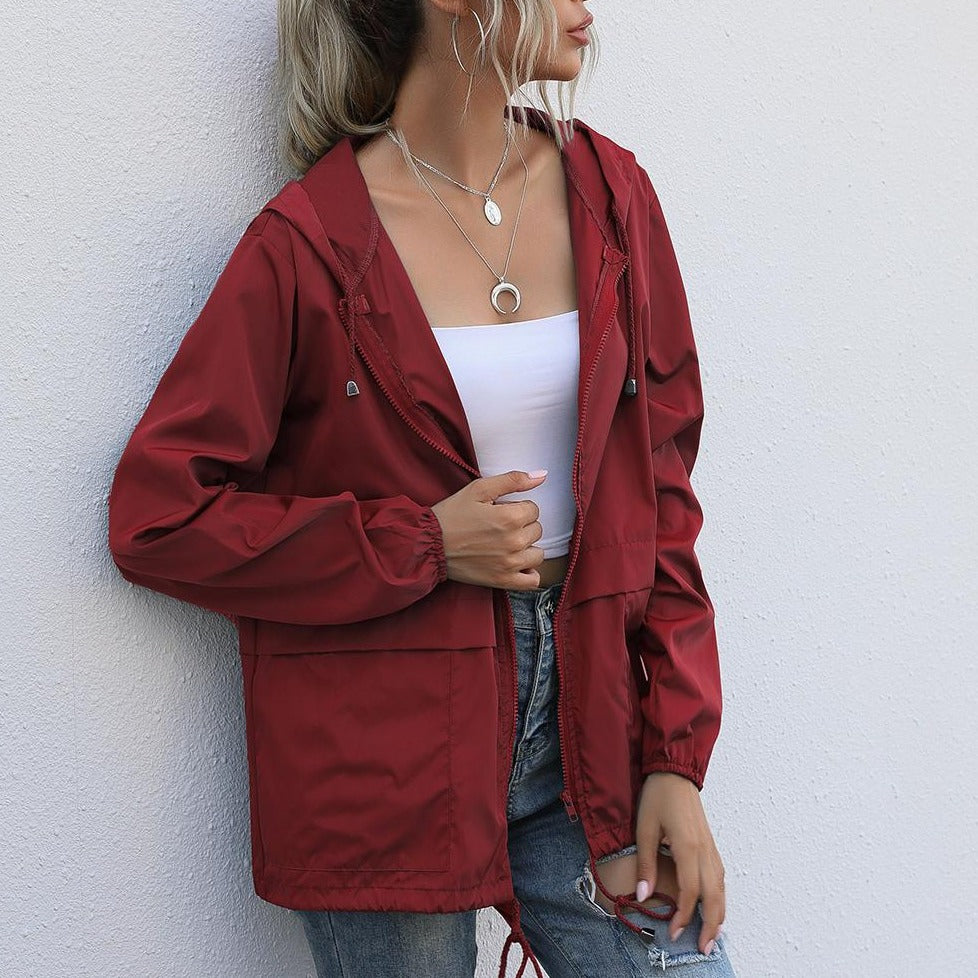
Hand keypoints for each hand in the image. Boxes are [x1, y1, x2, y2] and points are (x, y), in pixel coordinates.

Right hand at [431, 470, 547, 589]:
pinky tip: (516, 563)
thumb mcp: (479, 489)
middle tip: (498, 526)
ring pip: (538, 554)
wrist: (429, 544)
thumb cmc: (452, 514)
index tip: (500, 511)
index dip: (517, 507)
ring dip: (526, 547)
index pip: (534, 509)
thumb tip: (542, 476)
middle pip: (537, 530)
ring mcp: (510, 564)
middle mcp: (514, 542)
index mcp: (510, 517)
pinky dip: (529, 572)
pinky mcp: (503, 581)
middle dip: (521, 525)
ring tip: (506, 544)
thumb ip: (513, 480)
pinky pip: (532, 580)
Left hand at [635, 772, 725, 954]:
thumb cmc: (658, 797)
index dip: (684, 916)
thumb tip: (643, 895)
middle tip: (702, 948)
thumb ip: (646, 863)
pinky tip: (715, 908)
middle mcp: (704, 850)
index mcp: (688, 847)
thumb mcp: (644, 828)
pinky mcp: (710, 845)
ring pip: (721, 888)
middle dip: (710, 925)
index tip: (673, 932)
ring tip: (712, 937)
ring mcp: (711, 847)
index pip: (691, 892)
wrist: (674, 772)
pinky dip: (720, 897)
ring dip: (718, 914)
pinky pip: (720, 877)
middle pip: (714, 896)